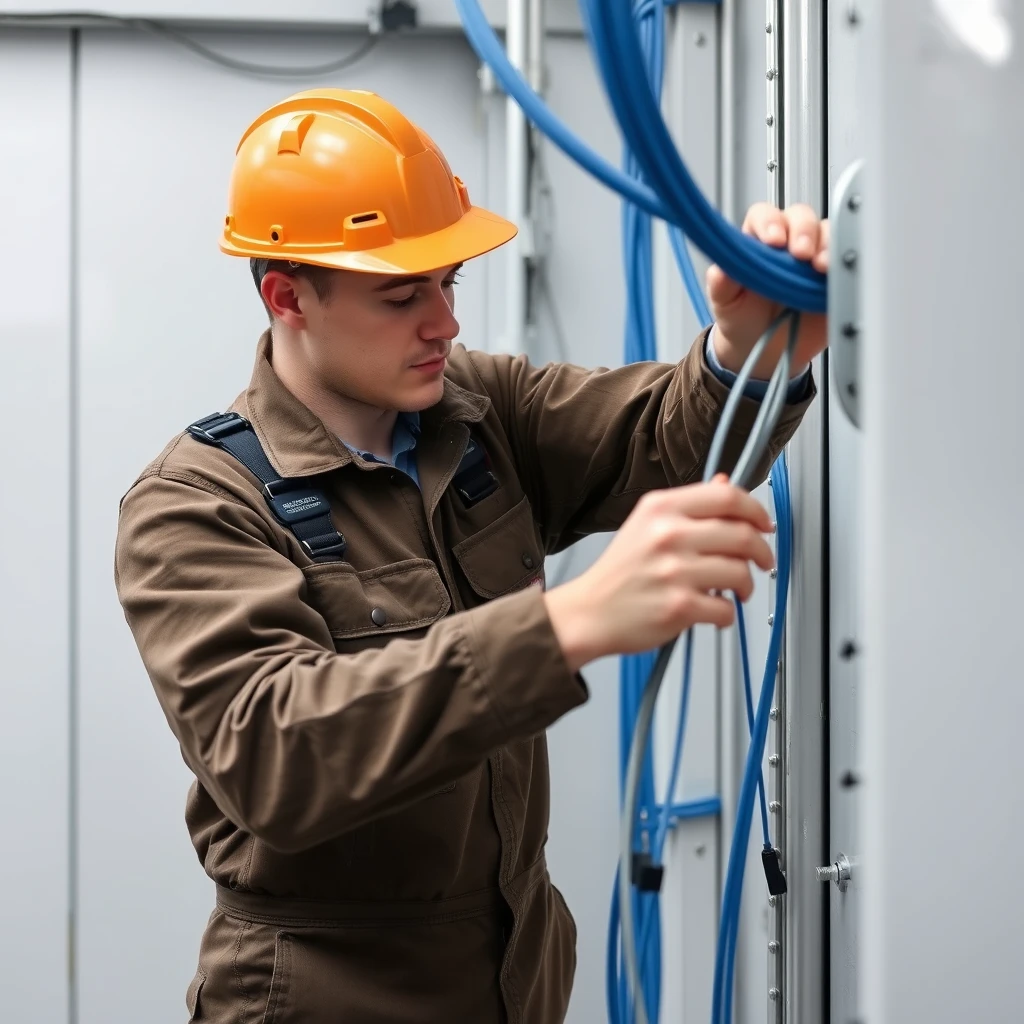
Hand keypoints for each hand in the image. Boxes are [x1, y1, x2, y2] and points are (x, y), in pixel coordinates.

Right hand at [544, 477, 775, 671]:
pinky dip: (726, 613)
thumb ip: (688, 507)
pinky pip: (726, 608)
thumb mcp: (646, 524)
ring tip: (736, 590)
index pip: (727, 497)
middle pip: (742, 534)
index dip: (756, 510)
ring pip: (740, 571)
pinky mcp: (679, 606)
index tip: (763, 524)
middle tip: (761, 560)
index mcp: (661, 508)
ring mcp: (674, 571)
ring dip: (746, 585)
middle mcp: (668, 535)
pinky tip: (714, 611)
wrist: (589, 612)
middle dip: (761, 551)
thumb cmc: (619, 572)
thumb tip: (725, 484)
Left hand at [707, 203, 828, 380]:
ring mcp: (814, 257)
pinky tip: (837, 275)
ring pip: (828, 233)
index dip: (770, 222)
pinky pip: (846, 260)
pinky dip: (845, 263)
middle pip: (801, 217)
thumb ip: (721, 285)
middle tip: (801, 253)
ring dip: (827, 245)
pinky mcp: (834, 276)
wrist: (765, 351)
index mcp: (757, 241)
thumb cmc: (743, 318)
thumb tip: (720, 271)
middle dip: (804, 230)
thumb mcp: (725, 303)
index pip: (764, 215)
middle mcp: (788, 243)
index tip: (773, 241)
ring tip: (821, 266)